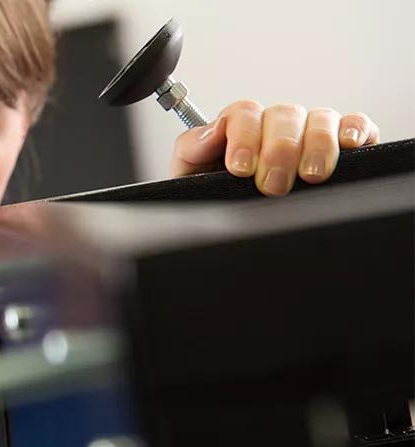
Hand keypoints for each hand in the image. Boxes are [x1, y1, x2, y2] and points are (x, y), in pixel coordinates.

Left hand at [171, 100, 379, 195]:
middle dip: (278, 151)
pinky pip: (356, 124)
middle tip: (272, 186)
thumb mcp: (191, 177)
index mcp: (240, 128)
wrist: (237, 232)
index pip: (245, 113)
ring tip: (310, 176)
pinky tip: (349, 145)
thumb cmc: (217, 200)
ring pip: (320, 119)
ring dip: (316, 145)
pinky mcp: (345, 144)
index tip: (240, 168)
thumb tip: (212, 133)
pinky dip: (356, 129)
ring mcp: (311, 132)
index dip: (244, 136)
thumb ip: (191, 150)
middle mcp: (276, 126)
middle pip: (284, 115)